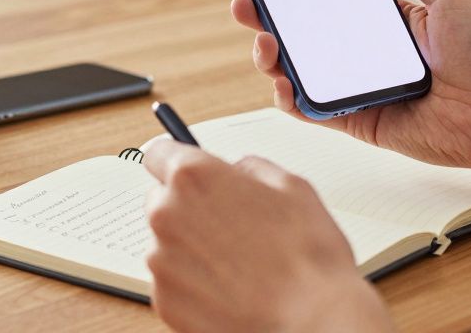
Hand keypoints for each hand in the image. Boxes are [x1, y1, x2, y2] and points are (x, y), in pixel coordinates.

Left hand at [143, 140, 392, 332]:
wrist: (311, 320)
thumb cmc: (306, 256)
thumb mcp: (292, 187)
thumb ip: (251, 168)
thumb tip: (237, 172)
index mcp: (195, 178)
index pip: (159, 153)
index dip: (176, 160)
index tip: (184, 169)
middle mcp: (168, 215)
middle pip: (161, 200)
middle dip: (187, 207)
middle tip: (227, 223)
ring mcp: (162, 262)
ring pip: (167, 243)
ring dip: (192, 247)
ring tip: (237, 263)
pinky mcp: (164, 301)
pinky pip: (172, 281)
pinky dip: (193, 283)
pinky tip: (230, 288)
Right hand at [233, 0, 470, 169]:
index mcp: (385, 17)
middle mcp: (364, 49)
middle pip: (301, 30)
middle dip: (266, 15)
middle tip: (246, 3)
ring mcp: (357, 85)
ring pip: (298, 68)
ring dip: (271, 55)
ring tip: (266, 42)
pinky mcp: (356, 119)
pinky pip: (312, 108)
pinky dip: (289, 96)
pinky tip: (283, 82)